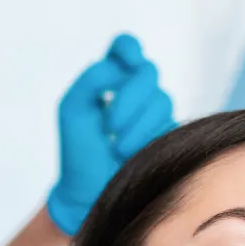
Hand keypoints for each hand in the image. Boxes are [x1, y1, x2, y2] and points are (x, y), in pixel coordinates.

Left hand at [47, 35, 174, 236]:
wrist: (89, 197)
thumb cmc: (78, 155)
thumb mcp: (73, 110)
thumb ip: (92, 78)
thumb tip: (122, 67)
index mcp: (110, 81)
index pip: (126, 48)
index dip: (128, 50)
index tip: (124, 63)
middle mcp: (135, 94)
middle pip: (148, 73)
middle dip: (129, 98)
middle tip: (109, 126)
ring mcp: (153, 115)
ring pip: (162, 99)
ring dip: (137, 124)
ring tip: (117, 149)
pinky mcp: (168, 137)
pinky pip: (171, 124)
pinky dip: (148, 137)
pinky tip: (131, 154)